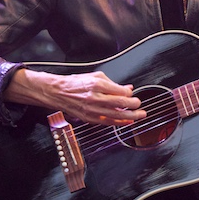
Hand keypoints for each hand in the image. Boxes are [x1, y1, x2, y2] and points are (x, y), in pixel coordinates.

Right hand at [4, 68, 145, 125]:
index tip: (132, 93)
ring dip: (130, 116)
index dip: (129, 93)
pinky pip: (107, 122)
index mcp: (96, 84)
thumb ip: (112, 83)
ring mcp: (92, 109)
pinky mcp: (89, 118)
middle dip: (133, 105)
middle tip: (139, 105)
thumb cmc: (75, 83)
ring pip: (116, 115)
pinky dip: (119, 123)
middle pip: (120, 103)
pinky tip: (127, 122)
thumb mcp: (95, 76)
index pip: (119, 90)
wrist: (58, 92)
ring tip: (140, 115)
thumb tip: (127, 87)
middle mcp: (95, 97)